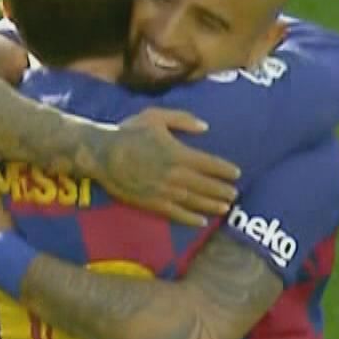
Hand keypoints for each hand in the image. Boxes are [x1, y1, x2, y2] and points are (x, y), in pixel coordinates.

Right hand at [96, 109, 241, 226]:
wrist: (101, 154)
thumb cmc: (128, 132)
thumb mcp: (156, 116)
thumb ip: (182, 120)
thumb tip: (205, 127)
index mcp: (178, 153)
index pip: (210, 164)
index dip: (225, 170)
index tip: (237, 173)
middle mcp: (175, 175)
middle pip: (206, 185)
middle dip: (222, 190)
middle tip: (235, 194)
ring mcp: (164, 191)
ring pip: (194, 201)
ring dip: (212, 205)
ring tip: (225, 209)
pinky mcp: (151, 203)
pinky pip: (176, 214)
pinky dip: (190, 219)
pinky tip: (201, 222)